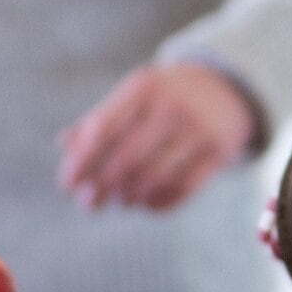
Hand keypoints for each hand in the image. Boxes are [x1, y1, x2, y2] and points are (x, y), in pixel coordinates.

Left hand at [58, 62, 257, 214]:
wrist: (226, 88)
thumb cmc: (164, 96)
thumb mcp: (134, 96)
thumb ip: (100, 118)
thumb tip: (65, 145)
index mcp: (144, 86)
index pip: (104, 127)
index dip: (81, 160)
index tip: (67, 184)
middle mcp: (172, 105)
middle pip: (127, 158)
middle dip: (102, 186)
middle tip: (89, 203)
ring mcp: (199, 128)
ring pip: (154, 177)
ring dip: (129, 196)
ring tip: (120, 200)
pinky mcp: (220, 151)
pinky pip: (183, 189)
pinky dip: (158, 203)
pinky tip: (145, 204)